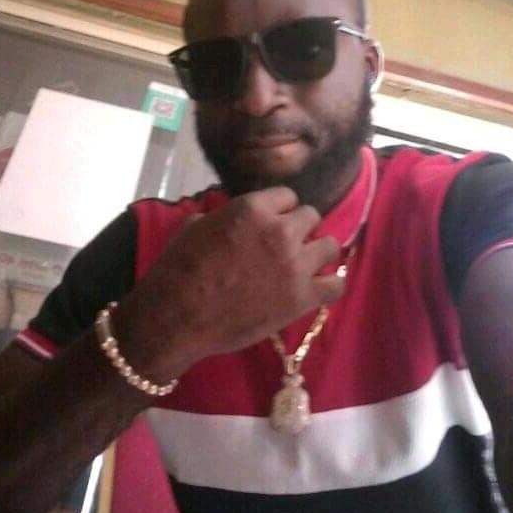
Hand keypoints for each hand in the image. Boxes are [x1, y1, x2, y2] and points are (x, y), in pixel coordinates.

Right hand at [115, 187, 342, 381]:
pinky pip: (336, 284)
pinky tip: (320, 286)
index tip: (271, 222)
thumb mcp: (196, 226)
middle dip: (299, 228)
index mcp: (253, 208)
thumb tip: (234, 217)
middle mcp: (281, 231)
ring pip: (330, 245)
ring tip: (305, 264)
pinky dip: (330, 284)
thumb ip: (225, 215)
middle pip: (311, 216)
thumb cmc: (177, 268)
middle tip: (285, 245)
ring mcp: (295, 265)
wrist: (176, 317)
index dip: (279, 209)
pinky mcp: (302, 298)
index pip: (286, 195)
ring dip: (318, 252)